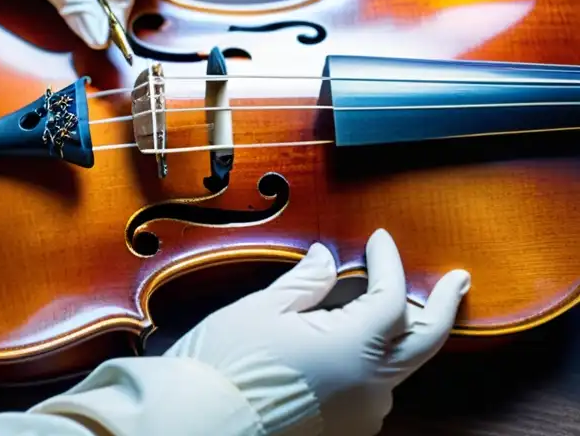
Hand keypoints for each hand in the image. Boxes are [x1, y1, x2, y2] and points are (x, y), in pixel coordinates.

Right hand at [164, 229, 470, 435]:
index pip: (392, 297)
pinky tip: (360, 344)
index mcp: (353, 349)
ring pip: (400, 367)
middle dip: (443, 306)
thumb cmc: (228, 364)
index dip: (389, 263)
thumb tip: (327, 259)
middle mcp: (370, 385)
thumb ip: (306, 281)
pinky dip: (376, 360)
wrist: (200, 421)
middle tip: (457, 281)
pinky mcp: (346, 427)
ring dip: (405, 333)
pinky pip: (376, 389)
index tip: (379, 240)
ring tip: (399, 306)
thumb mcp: (264, 308)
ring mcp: (362, 412)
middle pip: (424, 340)